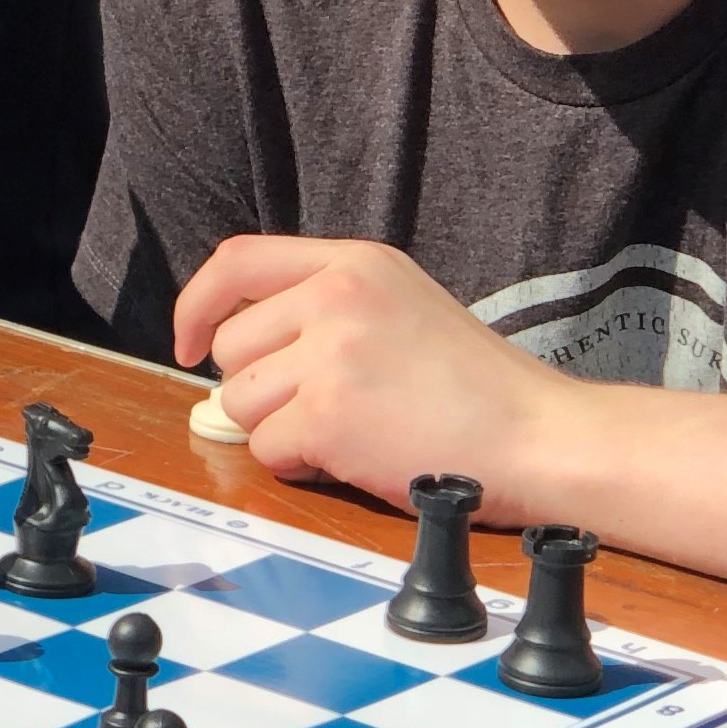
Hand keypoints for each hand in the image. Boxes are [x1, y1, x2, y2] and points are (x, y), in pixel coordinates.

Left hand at [176, 237, 563, 521]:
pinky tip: (356, 456)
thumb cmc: (477, 387)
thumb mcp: (401, 306)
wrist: (538, 435)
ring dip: (280, 429)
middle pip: (230, 346)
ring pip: (239, 402)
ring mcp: (330, 355)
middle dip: (259, 387)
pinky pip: (267, 450)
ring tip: (350, 429)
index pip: (237, 261)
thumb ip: (324, 309)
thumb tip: (233, 347)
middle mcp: (336, 297)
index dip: (197, 304)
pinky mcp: (327, 415)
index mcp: (355, 262)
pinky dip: (301, 466)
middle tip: (322, 406)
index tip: (188, 342)